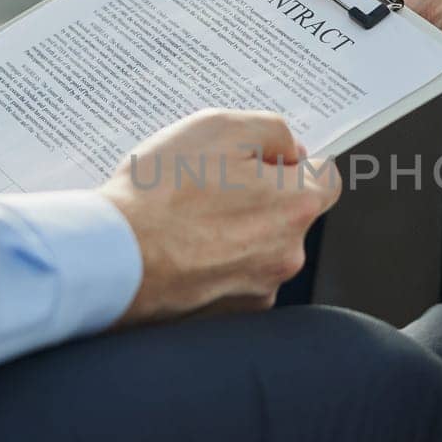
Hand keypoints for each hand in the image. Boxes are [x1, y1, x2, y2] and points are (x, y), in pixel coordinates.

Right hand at [98, 109, 340, 324]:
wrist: (115, 258)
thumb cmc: (161, 194)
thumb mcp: (220, 128)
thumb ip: (271, 132)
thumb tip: (289, 150)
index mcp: (295, 205)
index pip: (326, 178)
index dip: (294, 162)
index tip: (265, 159)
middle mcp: (287, 253)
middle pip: (289, 214)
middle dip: (259, 197)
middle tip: (209, 184)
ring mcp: (258, 288)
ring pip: (258, 247)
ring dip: (233, 231)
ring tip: (186, 216)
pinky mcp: (228, 313)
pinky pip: (232, 277)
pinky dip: (213, 262)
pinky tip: (180, 247)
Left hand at [304, 0, 441, 34]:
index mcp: (413, 4)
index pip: (351, 17)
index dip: (319, 4)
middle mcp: (411, 34)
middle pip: (349, 34)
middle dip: (321, 13)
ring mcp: (407, 44)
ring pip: (356, 37)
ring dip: (333, 15)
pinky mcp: (402, 44)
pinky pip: (366, 36)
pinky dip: (349, 18)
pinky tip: (339, 2)